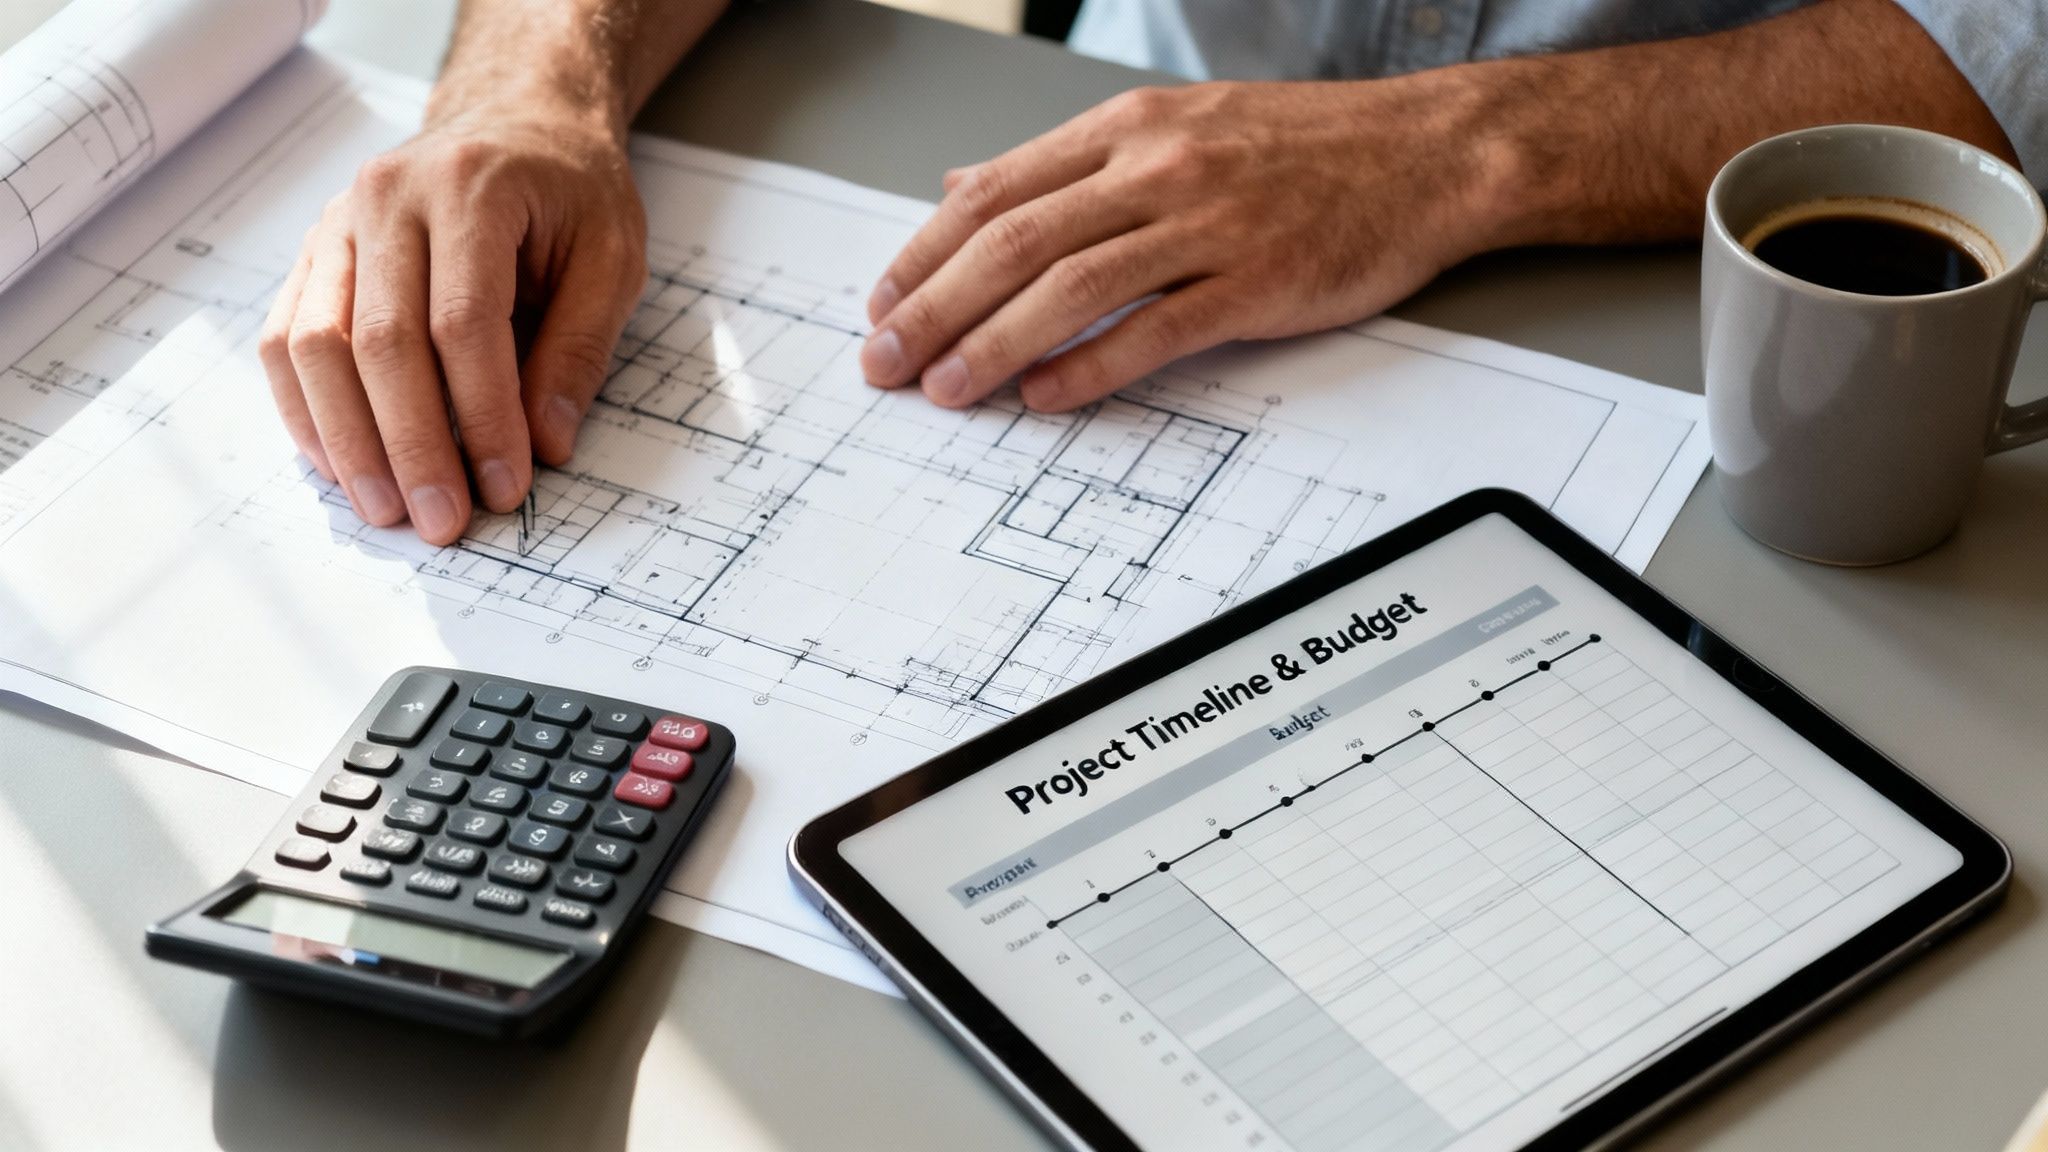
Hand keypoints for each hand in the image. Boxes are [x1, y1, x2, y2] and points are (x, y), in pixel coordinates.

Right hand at [259, 108, 646, 544]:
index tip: (507, 488)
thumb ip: (579, 349)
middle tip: (442, 523)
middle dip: (413, 446)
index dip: (483, 417)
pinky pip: (285, 339)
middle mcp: (387, 199)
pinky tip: (343, 465)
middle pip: (381, 343)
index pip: (464, 324)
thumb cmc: (570, 191)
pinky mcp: (315, 254)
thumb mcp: (612, 259)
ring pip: (314, 346)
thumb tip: (546, 444)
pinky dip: (306, 410)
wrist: (516, 120)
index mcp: (470, 190)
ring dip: (349, 441)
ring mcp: (338, 225)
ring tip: (387, 510)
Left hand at [859, 79, 1510, 411]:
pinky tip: (1044, 397)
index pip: (996, 192)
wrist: (1428, 153)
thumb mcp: (1173, 124)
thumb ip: (1068, 163)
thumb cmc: (1304, 146)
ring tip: (945, 390)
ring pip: (1071, 287)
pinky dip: (1090, 366)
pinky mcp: (1258, 283)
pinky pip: (1156, 330)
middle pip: (1015, 241)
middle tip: (885, 361)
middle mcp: (1157, 167)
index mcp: (1127, 127)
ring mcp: (1208, 225)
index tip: (882, 302)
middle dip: (934, 306)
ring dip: (993, 344)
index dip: (924, 252)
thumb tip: (966, 189)